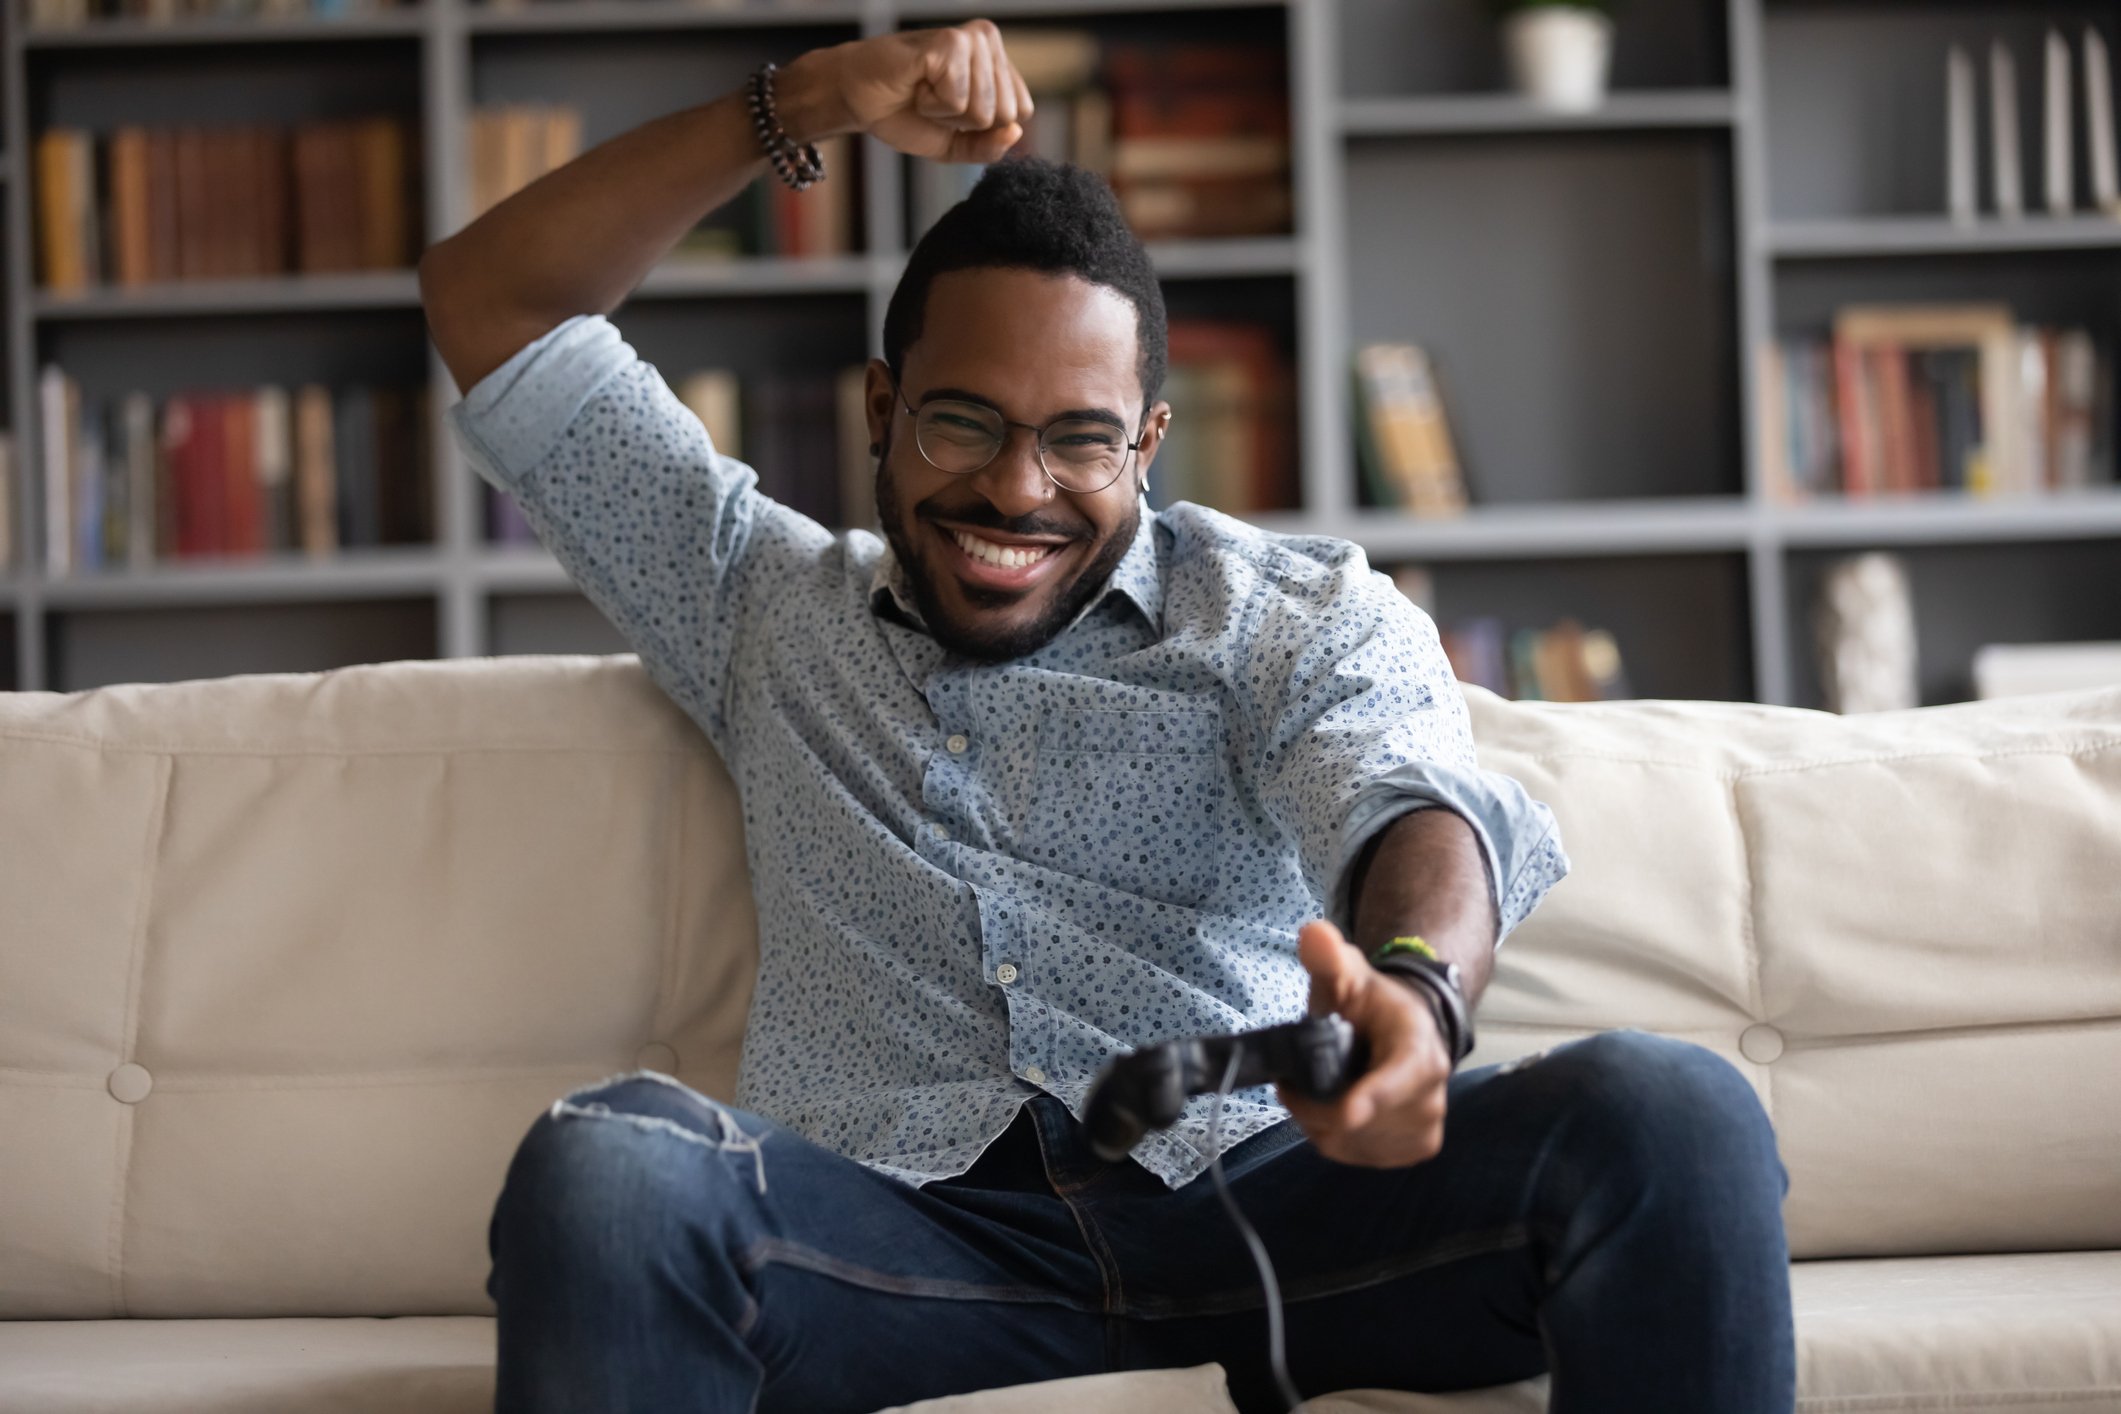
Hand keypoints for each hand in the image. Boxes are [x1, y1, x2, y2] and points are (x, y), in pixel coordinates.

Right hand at [784, 21, 1031, 162]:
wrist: (860, 99)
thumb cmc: (906, 114)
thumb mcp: (956, 145)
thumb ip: (989, 147)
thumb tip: (1015, 132)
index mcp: (998, 61)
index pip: (1020, 112)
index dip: (982, 127)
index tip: (951, 109)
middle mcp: (988, 42)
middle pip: (1006, 114)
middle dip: (965, 122)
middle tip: (934, 100)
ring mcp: (970, 39)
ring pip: (984, 110)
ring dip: (945, 113)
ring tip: (924, 91)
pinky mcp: (950, 42)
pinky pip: (958, 101)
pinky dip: (932, 105)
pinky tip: (917, 84)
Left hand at [1275, 920, 1451, 1167]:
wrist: (1411, 1032)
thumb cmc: (1374, 1005)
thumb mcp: (1350, 975)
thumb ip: (1329, 957)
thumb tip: (1314, 934)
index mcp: (1419, 1050)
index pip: (1397, 1080)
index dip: (1372, 1097)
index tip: (1347, 1112)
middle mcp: (1430, 1096)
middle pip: (1356, 1119)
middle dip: (1312, 1103)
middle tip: (1292, 1079)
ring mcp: (1425, 1128)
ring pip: (1348, 1142)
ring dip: (1317, 1121)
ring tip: (1316, 1088)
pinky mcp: (1415, 1150)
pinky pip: (1354, 1154)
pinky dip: (1333, 1137)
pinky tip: (1333, 1111)